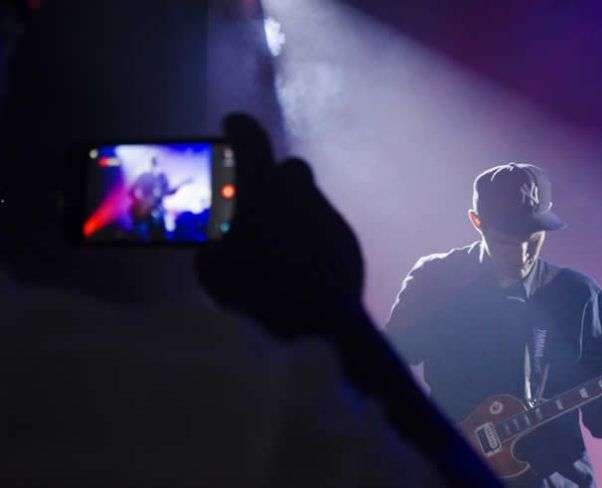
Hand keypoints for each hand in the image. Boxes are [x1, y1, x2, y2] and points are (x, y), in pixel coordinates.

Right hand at [195, 114, 364, 337]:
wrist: (323, 322)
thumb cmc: (262, 289)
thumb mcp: (216, 275)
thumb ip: (210, 253)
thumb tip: (214, 252)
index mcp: (263, 190)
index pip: (251, 138)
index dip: (238, 127)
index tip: (231, 125)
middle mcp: (299, 193)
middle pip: (289, 167)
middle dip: (274, 178)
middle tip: (258, 204)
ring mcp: (328, 214)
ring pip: (308, 199)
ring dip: (293, 211)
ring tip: (279, 245)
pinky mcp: (348, 239)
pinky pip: (324, 227)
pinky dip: (311, 236)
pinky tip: (303, 264)